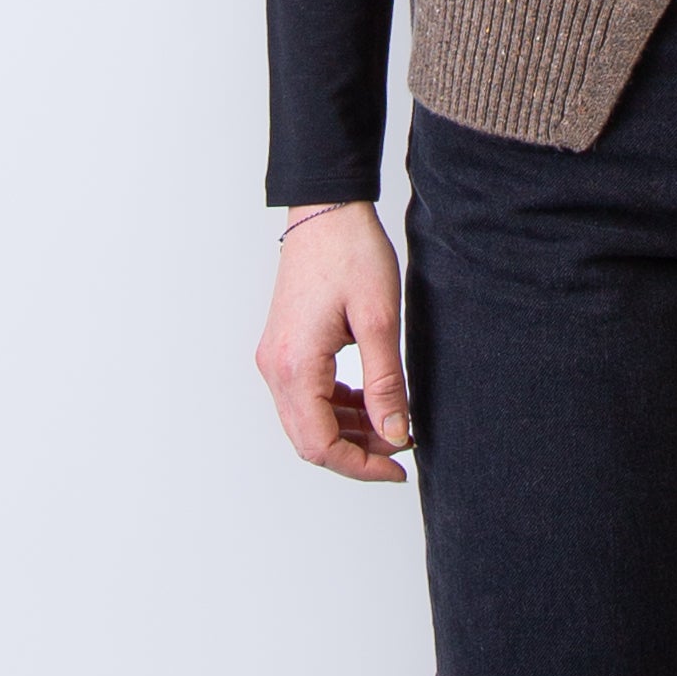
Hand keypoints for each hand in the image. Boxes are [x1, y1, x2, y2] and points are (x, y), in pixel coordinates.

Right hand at [255, 201, 413, 483]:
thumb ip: (385, 382)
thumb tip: (395, 433)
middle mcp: (274, 368)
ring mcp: (275, 357)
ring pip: (308, 419)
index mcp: (294, 366)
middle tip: (401, 447)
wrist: (326, 209)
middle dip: (357, 451)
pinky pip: (308, 395)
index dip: (361, 465)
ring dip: (349, 430)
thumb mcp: (379, 320)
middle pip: (309, 439)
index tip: (399, 466)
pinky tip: (372, 400)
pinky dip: (339, 406)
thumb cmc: (352, 254)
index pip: (320, 444)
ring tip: (393, 423)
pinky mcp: (284, 347)